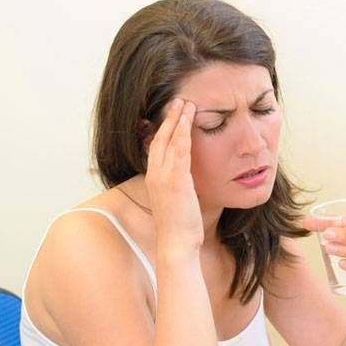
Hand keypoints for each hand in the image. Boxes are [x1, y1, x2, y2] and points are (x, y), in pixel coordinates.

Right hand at [145, 98, 203, 252]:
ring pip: (168, 141)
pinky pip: (179, 151)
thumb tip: (191, 181)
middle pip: (158, 138)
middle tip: (176, 101)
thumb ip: (181, 187)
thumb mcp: (179, 202)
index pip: (156, 148)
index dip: (163, 130)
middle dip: (168, 119)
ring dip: (177, 120)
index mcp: (155, 180)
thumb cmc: (181, 228)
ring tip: (185, 103)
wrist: (176, 244)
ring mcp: (164, 177)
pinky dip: (183, 133)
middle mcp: (155, 175)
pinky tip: (189, 120)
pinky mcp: (176, 181)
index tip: (171, 115)